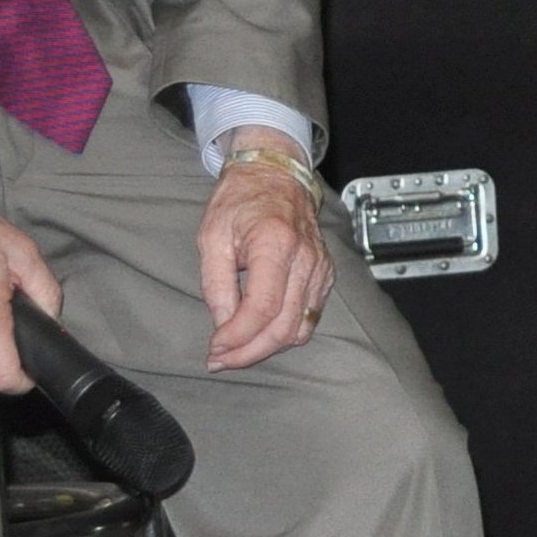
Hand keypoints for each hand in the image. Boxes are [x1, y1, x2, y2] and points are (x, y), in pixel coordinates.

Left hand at [200, 124, 330, 371]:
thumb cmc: (239, 201)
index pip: (262, 308)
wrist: (275, 176)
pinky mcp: (325, 275)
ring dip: (267, 347)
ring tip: (237, 351)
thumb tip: (223, 325)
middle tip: (220, 360)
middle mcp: (305, 259)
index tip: (214, 348)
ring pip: (300, 328)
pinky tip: (260, 334)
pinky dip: (285, 333)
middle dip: (249, 352)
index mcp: (275, 245)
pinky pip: (310, 317)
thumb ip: (217, 284)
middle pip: (283, 326)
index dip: (237, 337)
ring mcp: (320, 268)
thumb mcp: (212, 237)